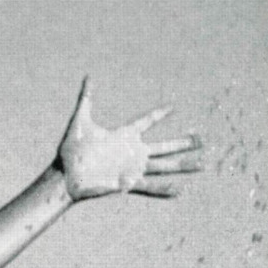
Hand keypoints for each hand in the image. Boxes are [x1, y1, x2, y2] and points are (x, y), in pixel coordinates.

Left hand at [56, 77, 201, 200]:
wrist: (65, 177)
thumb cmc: (70, 151)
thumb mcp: (80, 121)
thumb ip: (86, 98)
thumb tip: (88, 76)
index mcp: (123, 135)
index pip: (146, 121)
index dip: (159, 113)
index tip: (173, 106)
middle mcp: (132, 152)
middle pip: (165, 146)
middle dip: (184, 143)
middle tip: (203, 140)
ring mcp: (132, 168)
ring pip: (163, 166)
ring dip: (183, 166)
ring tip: (202, 165)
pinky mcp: (127, 183)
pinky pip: (149, 186)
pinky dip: (163, 189)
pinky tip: (179, 191)